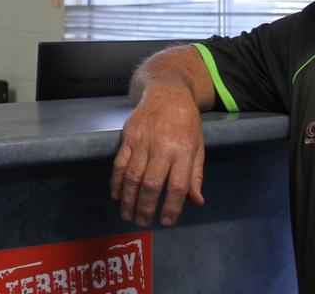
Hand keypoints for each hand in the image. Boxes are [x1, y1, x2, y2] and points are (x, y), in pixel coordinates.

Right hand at [110, 85, 205, 226]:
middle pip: (151, 184)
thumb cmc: (186, 123)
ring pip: (132, 176)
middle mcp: (162, 146)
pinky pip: (119, 163)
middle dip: (146, 207)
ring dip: (128, 199)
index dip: (171, 207)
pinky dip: (116, 181)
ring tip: (128, 214)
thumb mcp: (198, 146)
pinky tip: (116, 195)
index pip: (177, 186)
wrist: (167, 92)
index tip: (166, 221)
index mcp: (184, 150)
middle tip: (142, 222)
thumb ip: (195, 176)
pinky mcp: (128, 136)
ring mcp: (143, 141)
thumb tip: (197, 203)